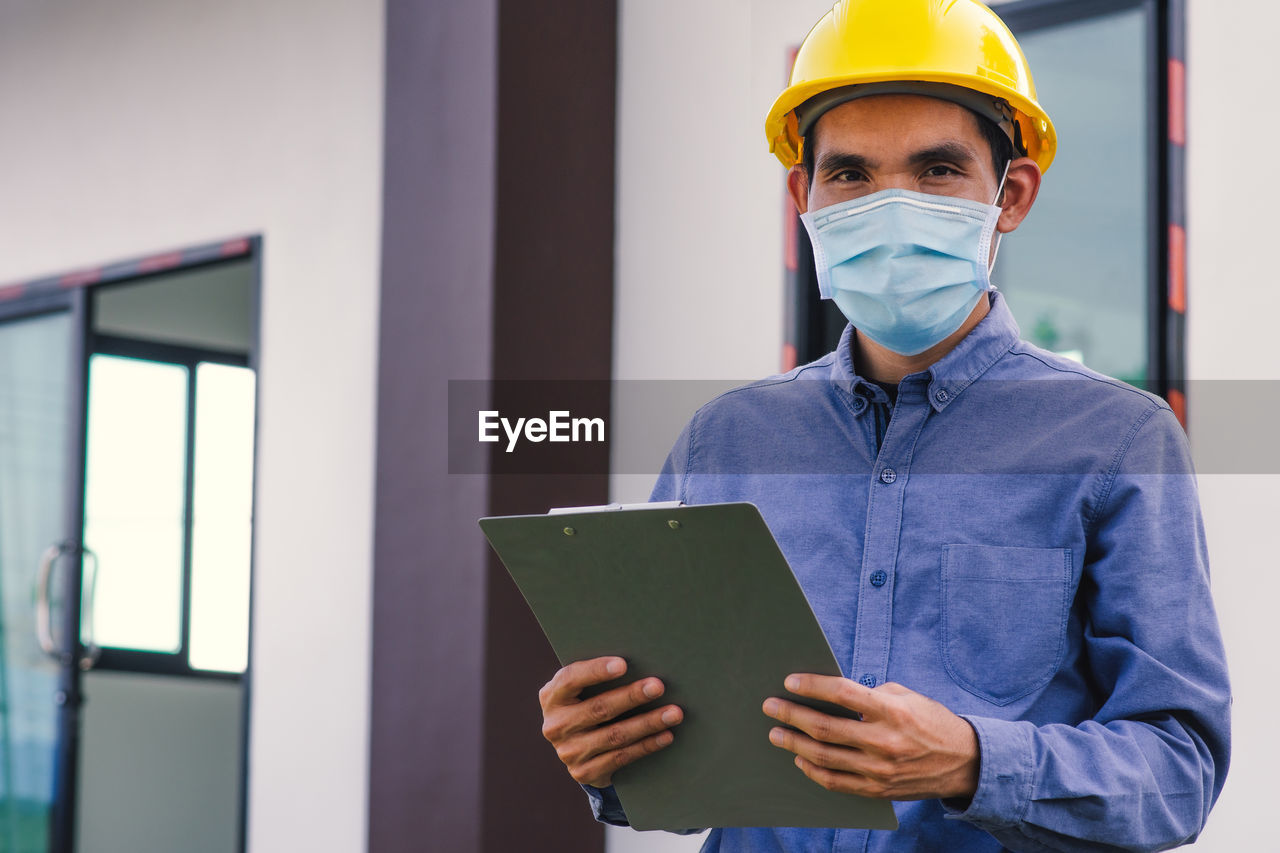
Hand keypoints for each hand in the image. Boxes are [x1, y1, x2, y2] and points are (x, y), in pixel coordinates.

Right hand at [539, 656, 682, 788]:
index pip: (571, 680)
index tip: (623, 664)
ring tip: (674, 713)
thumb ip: (597, 677)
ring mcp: (569, 752)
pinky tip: (666, 735)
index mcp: (552, 697)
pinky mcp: (585, 772)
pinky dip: (647, 745)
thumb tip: (641, 660)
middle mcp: (556, 726)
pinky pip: (621, 757)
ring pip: (614, 736)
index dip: (596, 671)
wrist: (576, 746)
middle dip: (632, 696)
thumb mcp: (581, 689)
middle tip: (658, 686)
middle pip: (599, 709)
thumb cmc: (587, 703)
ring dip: (648, 723)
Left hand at [762, 674, 978, 800]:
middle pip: (825, 728)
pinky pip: (836, 782)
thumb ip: (869, 695)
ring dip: (794, 744)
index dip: (812, 686)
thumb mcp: (905, 696)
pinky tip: (800, 758)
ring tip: (776, 734)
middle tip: (771, 707)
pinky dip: (813, 770)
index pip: (842, 693)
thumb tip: (829, 693)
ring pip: (824, 757)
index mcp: (891, 710)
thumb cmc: (930, 721)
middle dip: (792, 716)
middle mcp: (883, 741)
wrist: (964, 762)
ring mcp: (879, 769)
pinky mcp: (878, 789)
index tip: (790, 682)